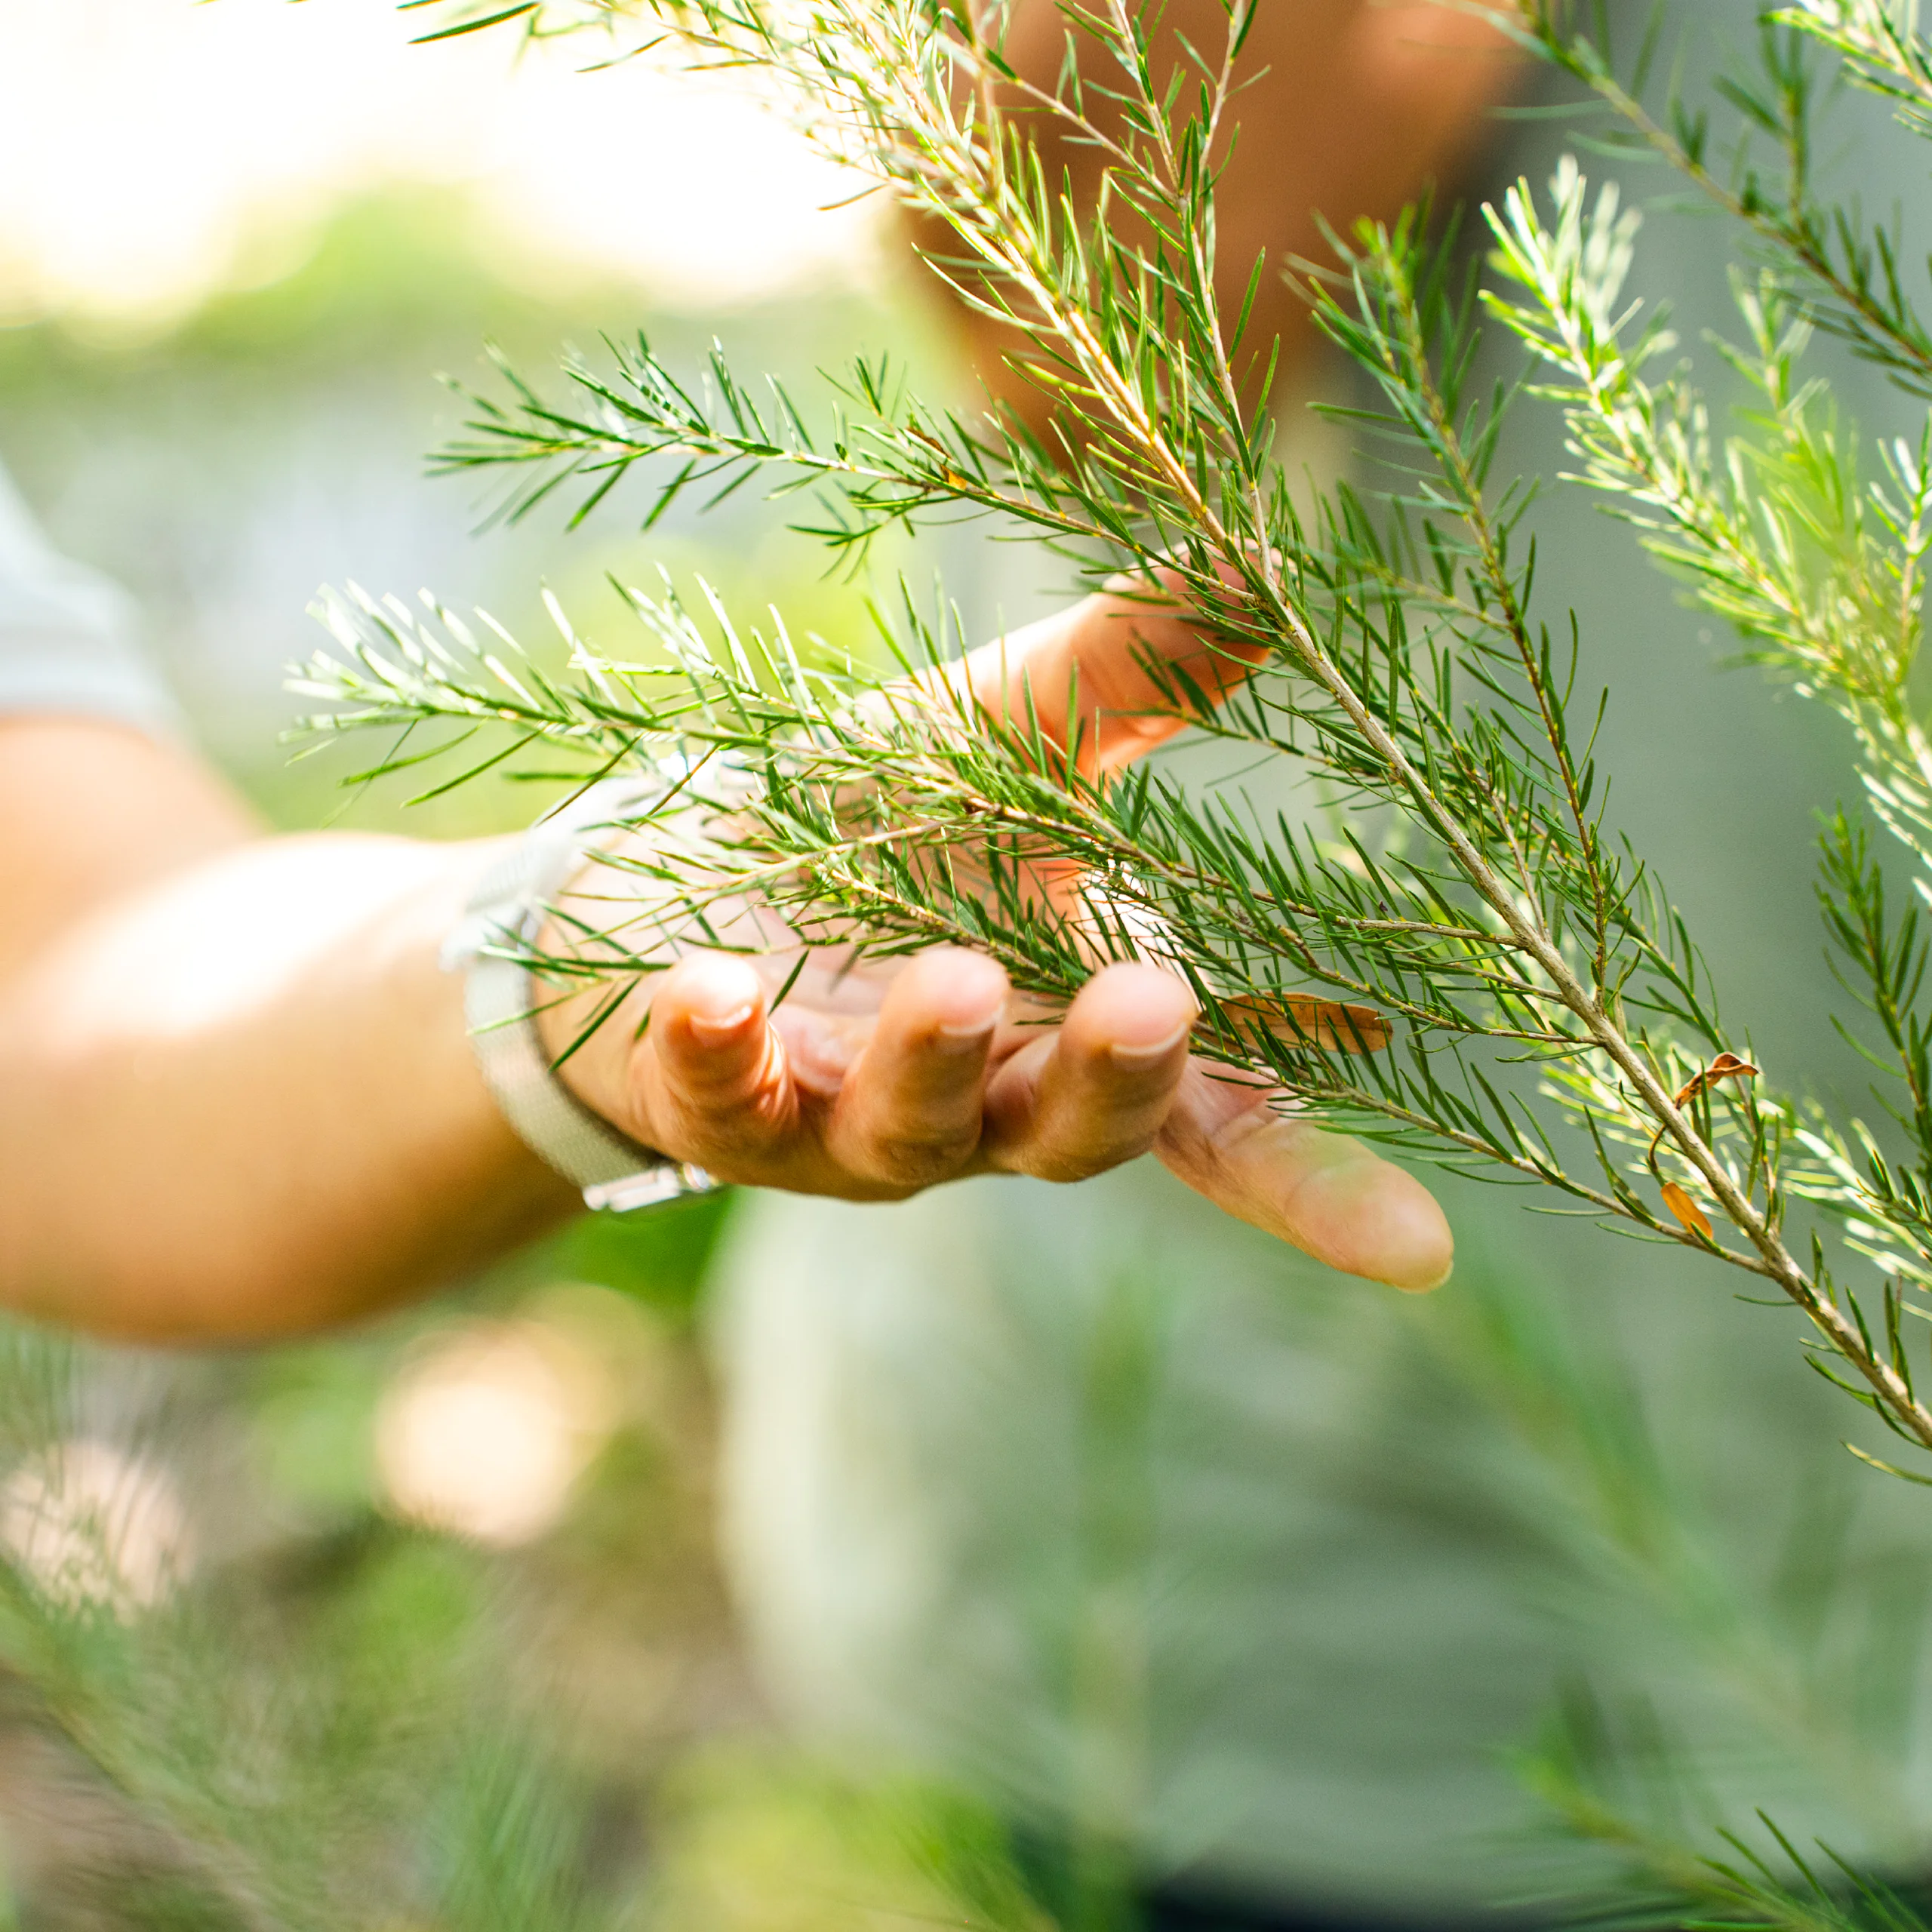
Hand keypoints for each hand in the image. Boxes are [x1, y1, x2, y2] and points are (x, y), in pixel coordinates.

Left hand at [538, 586, 1452, 1291]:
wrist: (659, 872)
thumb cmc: (864, 825)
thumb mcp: (999, 741)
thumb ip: (1124, 676)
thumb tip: (1264, 572)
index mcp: (1070, 1031)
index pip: (1217, 1121)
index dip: (1316, 1185)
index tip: (1421, 1250)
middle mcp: (976, 1106)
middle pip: (1072, 1132)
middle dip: (1115, 1077)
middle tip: (1158, 1005)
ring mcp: (840, 1121)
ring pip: (908, 1130)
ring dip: (934, 1063)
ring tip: (952, 982)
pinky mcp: (711, 1100)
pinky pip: (716, 1097)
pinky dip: (720, 1046)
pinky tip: (713, 985)